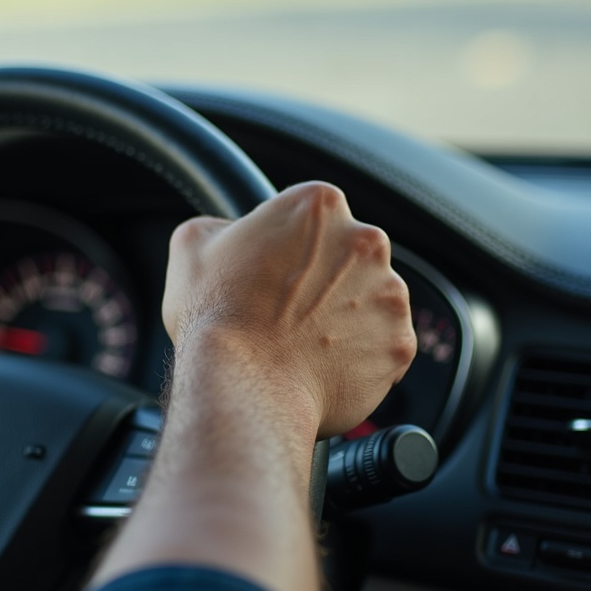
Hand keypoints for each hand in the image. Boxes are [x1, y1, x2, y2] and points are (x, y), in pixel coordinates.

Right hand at [161, 182, 415, 438]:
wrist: (242, 384)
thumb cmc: (215, 316)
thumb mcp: (190, 246)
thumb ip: (218, 227)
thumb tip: (227, 234)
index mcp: (320, 205)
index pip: (309, 218)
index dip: (284, 247)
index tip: (269, 271)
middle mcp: (366, 242)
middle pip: (346, 257)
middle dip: (320, 281)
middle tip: (281, 311)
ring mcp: (390, 295)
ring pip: (368, 302)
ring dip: (342, 318)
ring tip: (297, 343)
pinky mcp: (400, 344)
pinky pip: (381, 348)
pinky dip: (357, 358)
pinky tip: (317, 366)